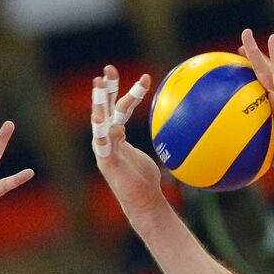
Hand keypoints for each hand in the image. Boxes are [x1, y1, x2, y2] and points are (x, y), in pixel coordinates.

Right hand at [91, 66, 163, 215]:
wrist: (141, 202)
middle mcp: (106, 141)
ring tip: (99, 87)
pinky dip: (103, 130)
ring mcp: (104, 152)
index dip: (123, 92)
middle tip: (107, 70)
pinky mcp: (106, 163)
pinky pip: (103, 144)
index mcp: (115, 137)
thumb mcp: (151, 152)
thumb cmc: (146, 179)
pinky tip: (104, 119)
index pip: (118, 109)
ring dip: (98, 104)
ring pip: (99, 123)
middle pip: (104, 110)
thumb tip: (175, 121)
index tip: (135, 76)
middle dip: (104, 90)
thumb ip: (153, 136)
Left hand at [239, 30, 273, 184]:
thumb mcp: (264, 153)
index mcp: (271, 108)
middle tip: (245, 33)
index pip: (257, 82)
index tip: (238, 53)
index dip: (248, 67)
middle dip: (256, 53)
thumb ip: (252, 146)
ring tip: (272, 37)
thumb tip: (231, 154)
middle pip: (265, 72)